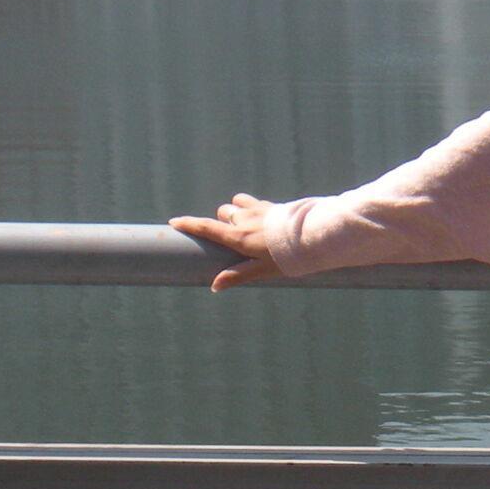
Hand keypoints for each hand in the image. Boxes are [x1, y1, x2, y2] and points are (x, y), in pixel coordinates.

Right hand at [168, 193, 282, 292]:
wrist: (315, 235)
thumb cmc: (289, 257)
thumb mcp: (263, 271)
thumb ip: (238, 276)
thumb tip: (214, 286)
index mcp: (239, 237)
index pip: (207, 227)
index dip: (189, 224)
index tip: (174, 222)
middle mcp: (245, 219)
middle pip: (223, 213)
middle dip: (222, 221)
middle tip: (231, 238)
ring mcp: (259, 209)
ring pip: (237, 203)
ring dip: (236, 211)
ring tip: (247, 227)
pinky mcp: (272, 206)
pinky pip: (255, 202)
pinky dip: (252, 208)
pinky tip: (263, 221)